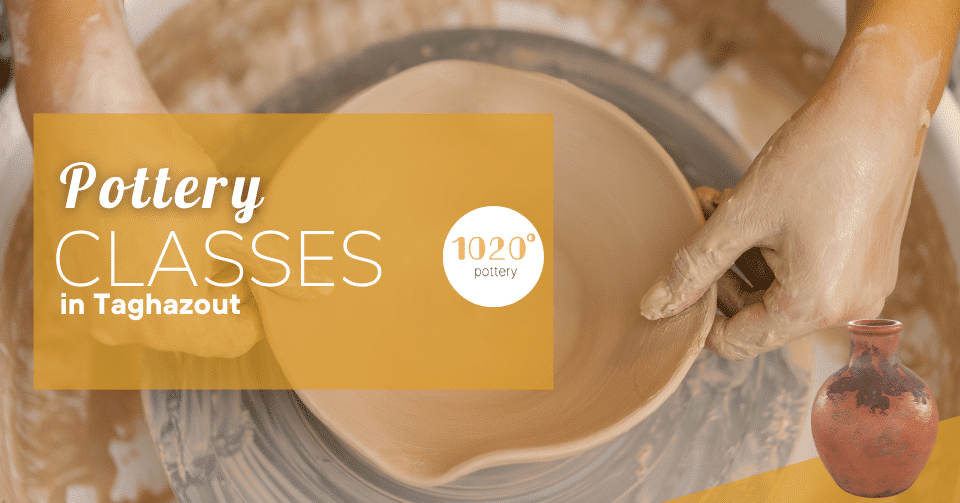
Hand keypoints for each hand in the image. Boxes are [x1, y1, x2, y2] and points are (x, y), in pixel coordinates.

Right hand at [44, 116, 328, 357]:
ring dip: (181, 284)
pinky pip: (122, 296)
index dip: (252, 307)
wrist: (92, 130)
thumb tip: (323, 292)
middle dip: (215, 293)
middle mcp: (126, 328)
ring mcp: (92, 309)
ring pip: (159, 312)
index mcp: (170, 323)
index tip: (249, 270)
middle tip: (216, 244)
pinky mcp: (70, 284)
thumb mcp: (229, 228)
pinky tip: (149, 233)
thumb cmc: (167, 179)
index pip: (232, 341)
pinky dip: (143, 275)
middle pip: (194, 330)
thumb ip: (274, 268)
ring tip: (184, 234)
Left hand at [639, 27, 937, 358]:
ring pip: (779, 288)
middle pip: (759, 314)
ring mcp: (861, 285)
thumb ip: (693, 268)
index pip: (737, 341)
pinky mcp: (867, 263)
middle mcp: (847, 308)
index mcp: (815, 306)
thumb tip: (653, 308)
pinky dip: (772, 246)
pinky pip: (807, 270)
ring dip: (741, 254)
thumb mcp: (741, 216)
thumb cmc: (815, 157)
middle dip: (719, 274)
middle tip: (694, 228)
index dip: (698, 314)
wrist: (878, 106)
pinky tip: (746, 205)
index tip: (676, 279)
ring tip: (714, 205)